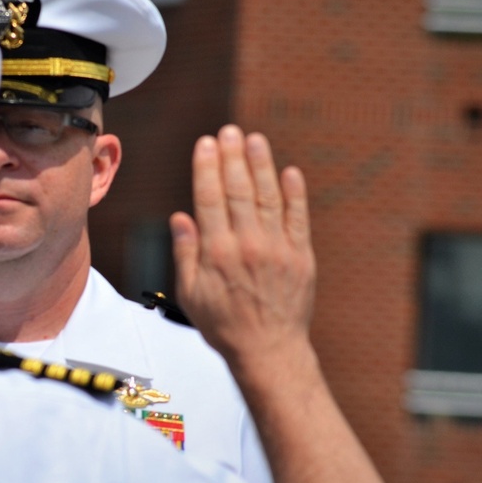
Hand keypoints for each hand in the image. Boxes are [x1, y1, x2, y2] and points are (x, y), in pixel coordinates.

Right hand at [169, 125, 314, 368]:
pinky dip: (295, 194)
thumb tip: (180, 217)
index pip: (210, 198)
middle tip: (229, 130)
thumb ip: (185, 253)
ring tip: (255, 139)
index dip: (207, 167)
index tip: (206, 143)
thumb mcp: (190, 294)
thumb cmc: (223, 325)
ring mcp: (277, 248)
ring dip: (261, 165)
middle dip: (232, 157)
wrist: (268, 351)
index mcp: (217, 252)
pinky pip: (298, 218)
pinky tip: (289, 171)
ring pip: (268, 197)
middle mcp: (248, 244)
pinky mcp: (301, 256)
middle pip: (238, 190)